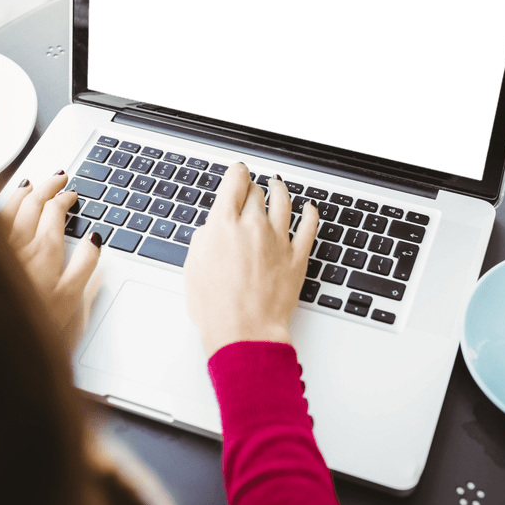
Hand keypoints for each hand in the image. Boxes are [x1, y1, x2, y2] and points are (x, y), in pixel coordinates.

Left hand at [0, 171, 101, 334]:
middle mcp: (18, 242)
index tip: (72, 194)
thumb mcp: (71, 298)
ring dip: (22, 192)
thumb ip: (86, 264)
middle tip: (58, 177)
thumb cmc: (32, 322)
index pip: (55, 211)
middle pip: (32, 202)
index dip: (66, 198)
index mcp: (44, 249)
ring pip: (8, 207)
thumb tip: (95, 239)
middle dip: (47, 185)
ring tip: (30, 184)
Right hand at [183, 163, 319, 357]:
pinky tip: (310, 208)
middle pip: (257, 192)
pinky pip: (309, 226)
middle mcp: (253, 226)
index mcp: (224, 225)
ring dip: (280, 190)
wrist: (244, 331)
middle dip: (252, 187)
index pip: (234, 181)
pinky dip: (311, 213)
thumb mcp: (193, 267)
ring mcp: (278, 240)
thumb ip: (205, 238)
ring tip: (278, 186)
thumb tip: (214, 228)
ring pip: (284, 201)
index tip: (238, 173)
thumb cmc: (216, 307)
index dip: (236, 173)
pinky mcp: (297, 257)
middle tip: (251, 189)